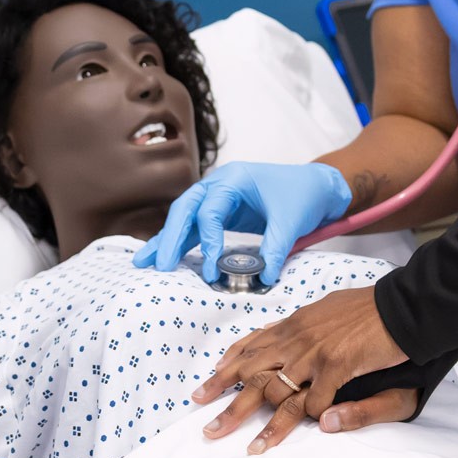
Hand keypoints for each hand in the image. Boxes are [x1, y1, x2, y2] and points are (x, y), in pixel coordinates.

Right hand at [134, 161, 352, 286]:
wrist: (315, 187)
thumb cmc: (302, 194)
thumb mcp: (291, 220)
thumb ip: (276, 247)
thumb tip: (264, 278)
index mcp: (233, 179)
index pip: (210, 210)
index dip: (207, 239)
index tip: (210, 267)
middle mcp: (218, 185)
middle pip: (185, 210)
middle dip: (170, 238)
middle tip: (160, 266)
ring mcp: (216, 199)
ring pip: (183, 220)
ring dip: (165, 241)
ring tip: (142, 262)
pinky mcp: (220, 214)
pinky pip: (194, 229)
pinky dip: (179, 243)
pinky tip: (163, 258)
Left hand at [192, 285, 411, 452]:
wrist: (401, 305)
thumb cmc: (367, 309)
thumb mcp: (325, 311)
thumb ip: (299, 327)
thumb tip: (276, 334)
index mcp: (293, 325)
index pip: (251, 346)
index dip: (227, 368)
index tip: (206, 387)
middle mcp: (297, 339)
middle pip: (252, 374)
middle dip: (227, 402)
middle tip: (208, 428)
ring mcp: (314, 353)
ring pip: (278, 394)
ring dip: (264, 426)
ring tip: (250, 448)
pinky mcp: (336, 366)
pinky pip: (316, 402)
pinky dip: (312, 418)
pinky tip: (305, 433)